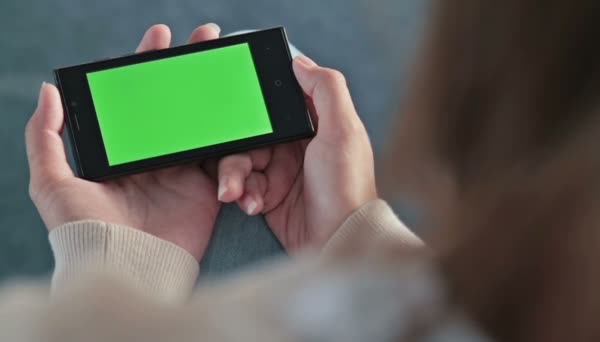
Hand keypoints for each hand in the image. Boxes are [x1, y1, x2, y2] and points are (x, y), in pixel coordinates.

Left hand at [26, 24, 222, 261]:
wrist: (123, 267)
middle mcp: (155, 156)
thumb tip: (49, 91)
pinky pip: (226, 157)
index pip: (138, 99)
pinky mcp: (207, 187)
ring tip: (225, 63)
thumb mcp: (51, 181)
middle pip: (176, 103)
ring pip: (204, 122)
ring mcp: (183, 170)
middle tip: (205, 36)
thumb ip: (46, 136)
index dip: (148, 66)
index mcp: (123, 150)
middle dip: (189, 68)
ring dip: (217, 93)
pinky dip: (233, 140)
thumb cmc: (84, 228)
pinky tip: (236, 117)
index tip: (160, 36)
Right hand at [217, 56, 376, 252]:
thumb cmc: (346, 186)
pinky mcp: (269, 197)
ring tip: (235, 193)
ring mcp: (281, 172)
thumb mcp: (343, 131)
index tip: (236, 105)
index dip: (255, 102)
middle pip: (250, 134)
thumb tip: (299, 61)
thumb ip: (326, 89)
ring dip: (233, 176)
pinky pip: (243, 187)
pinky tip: (251, 206)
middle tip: (232, 166)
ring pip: (240, 161)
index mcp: (314, 125)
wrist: (338, 240)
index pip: (276, 104)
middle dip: (236, 150)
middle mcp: (295, 146)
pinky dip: (242, 195)